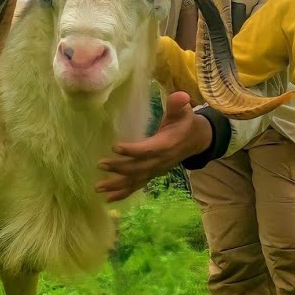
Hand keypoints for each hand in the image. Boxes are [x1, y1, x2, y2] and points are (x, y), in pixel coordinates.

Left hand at [96, 91, 211, 202]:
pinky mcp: (152, 175)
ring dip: (116, 185)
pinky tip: (108, 199)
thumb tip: (181, 96)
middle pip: (138, 167)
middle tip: (100, 164)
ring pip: (135, 180)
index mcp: (166, 145)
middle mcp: (160, 161)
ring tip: (98, 187)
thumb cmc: (186, 123)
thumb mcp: (184, 111)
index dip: (133, 150)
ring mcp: (156, 170)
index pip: (148, 150)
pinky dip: (123, 193)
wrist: (196, 141)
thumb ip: (178, 104)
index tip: (115, 147)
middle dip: (119, 168)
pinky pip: (137, 186)